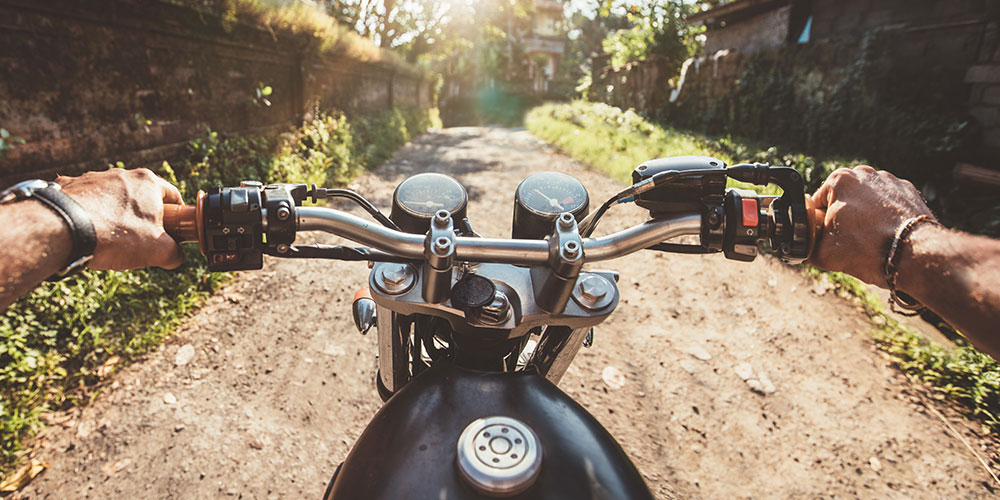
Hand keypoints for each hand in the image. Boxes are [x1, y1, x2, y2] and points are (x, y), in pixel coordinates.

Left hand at [56, 168, 184, 270]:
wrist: (63, 230)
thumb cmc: (116, 236)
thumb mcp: (158, 251)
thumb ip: (175, 253)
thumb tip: (175, 257)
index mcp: (148, 182)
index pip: (172, 196)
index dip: (176, 215)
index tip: (172, 231)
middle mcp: (121, 174)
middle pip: (140, 196)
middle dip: (142, 216)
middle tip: (140, 239)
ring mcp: (92, 178)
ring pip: (112, 197)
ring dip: (115, 214)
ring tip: (109, 239)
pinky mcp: (68, 186)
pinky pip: (84, 200)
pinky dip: (88, 213)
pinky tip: (85, 231)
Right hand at [807, 166, 933, 285]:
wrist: (914, 255)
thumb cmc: (868, 249)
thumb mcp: (822, 253)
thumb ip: (806, 244)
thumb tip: (804, 245)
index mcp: (839, 180)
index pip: (817, 203)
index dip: (818, 224)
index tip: (827, 239)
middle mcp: (865, 174)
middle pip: (842, 199)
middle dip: (842, 218)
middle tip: (848, 242)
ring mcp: (890, 181)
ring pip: (866, 201)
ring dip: (864, 217)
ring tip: (869, 240)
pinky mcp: (909, 192)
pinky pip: (888, 205)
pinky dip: (885, 217)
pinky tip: (886, 235)